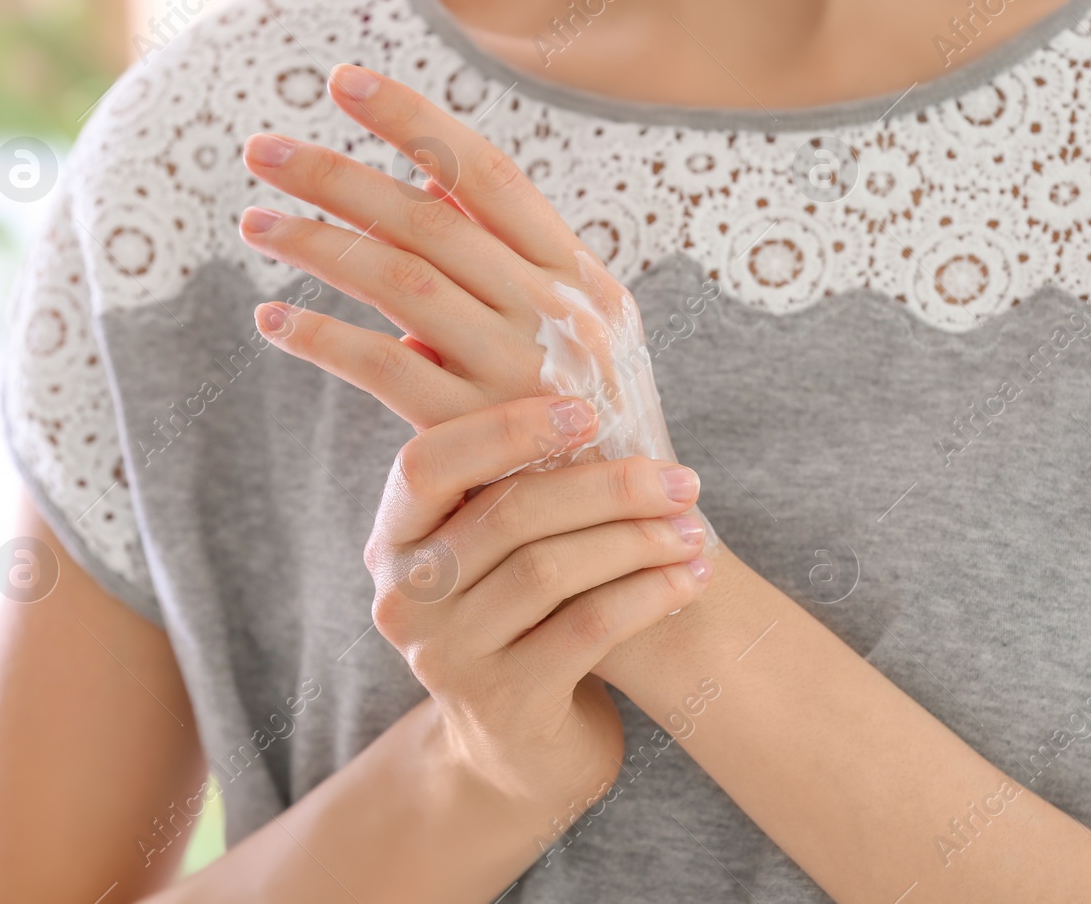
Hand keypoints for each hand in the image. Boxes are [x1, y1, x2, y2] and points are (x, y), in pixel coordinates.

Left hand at [236, 64, 694, 483]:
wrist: (636, 549)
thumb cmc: (598, 436)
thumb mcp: (589, 344)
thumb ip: (518, 280)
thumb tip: (420, 218)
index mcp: (583, 279)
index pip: (490, 176)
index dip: (415, 121)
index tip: (346, 81)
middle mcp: (559, 313)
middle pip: (431, 220)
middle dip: (340, 176)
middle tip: (261, 149)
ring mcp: (523, 374)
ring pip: (402, 282)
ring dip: (319, 245)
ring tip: (253, 223)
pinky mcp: (485, 436)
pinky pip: (387, 371)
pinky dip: (324, 341)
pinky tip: (273, 324)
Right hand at [365, 393, 712, 815]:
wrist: (522, 744)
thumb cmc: (526, 613)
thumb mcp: (501, 540)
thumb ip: (510, 468)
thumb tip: (551, 346)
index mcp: (395, 537)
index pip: (427, 463)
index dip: (505, 428)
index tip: (590, 409)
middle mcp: (402, 596)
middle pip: (508, 515)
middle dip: (609, 487)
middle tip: (684, 478)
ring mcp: (445, 658)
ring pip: (551, 571)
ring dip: (639, 540)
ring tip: (695, 528)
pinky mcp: (502, 706)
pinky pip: (586, 630)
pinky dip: (648, 595)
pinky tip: (690, 578)